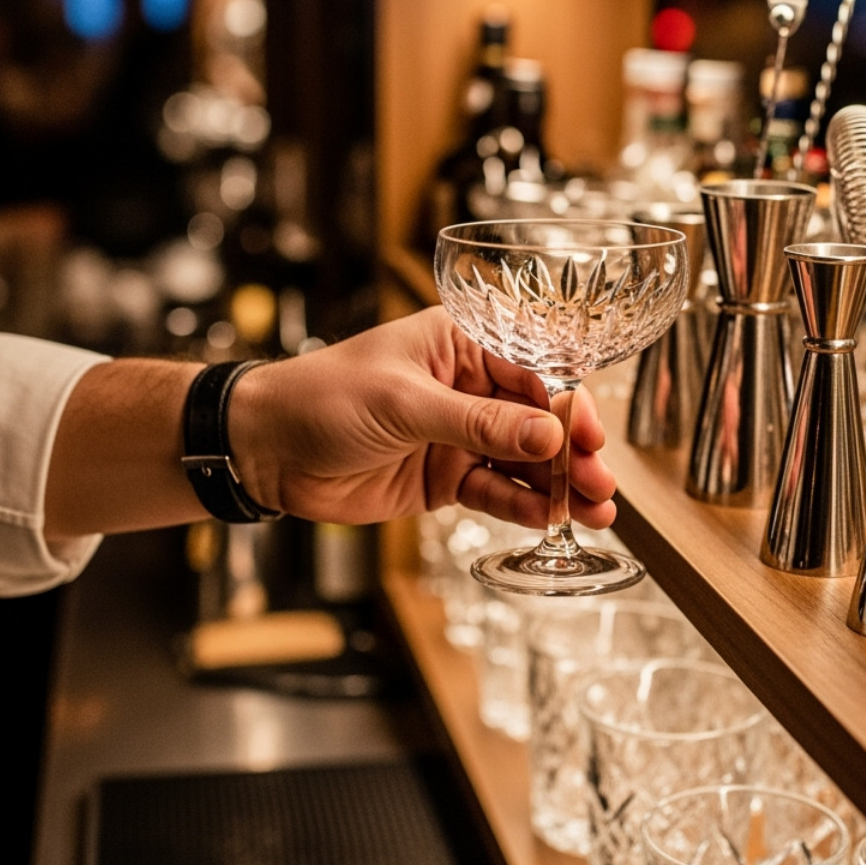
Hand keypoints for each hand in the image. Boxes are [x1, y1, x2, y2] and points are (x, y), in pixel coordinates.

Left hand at [227, 306, 617, 528]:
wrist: (265, 450)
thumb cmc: (322, 398)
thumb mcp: (405, 403)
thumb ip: (478, 423)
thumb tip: (546, 436)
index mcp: (461, 344)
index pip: (533, 370)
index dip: (565, 405)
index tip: (587, 437)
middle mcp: (468, 388)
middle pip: (538, 420)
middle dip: (572, 452)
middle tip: (600, 483)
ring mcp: (458, 436)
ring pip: (524, 462)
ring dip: (559, 486)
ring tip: (596, 511)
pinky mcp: (445, 478)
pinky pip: (496, 492)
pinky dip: (523, 507)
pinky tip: (550, 520)